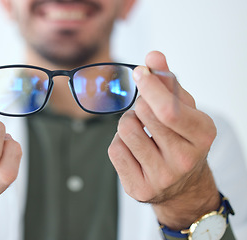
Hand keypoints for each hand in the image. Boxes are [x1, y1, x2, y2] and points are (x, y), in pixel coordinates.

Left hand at [108, 51, 219, 228]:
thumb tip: (153, 56)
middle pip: (142, 114)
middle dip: (140, 105)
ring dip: (128, 123)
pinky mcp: (139, 188)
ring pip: (125, 129)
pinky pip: (114, 150)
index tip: (141, 72)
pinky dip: (120, 143)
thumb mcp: (184, 109)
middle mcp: (184, 159)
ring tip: (142, 131)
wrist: (182, 184)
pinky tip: (134, 149)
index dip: (150, 86)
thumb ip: (169, 82)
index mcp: (202, 135)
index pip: (168, 109)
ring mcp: (161, 177)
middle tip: (147, 112)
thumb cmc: (181, 138)